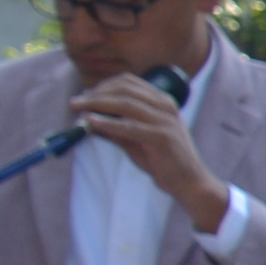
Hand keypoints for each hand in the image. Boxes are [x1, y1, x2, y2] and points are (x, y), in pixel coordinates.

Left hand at [69, 67, 220, 222]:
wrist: (189, 181)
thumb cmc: (163, 160)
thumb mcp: (136, 139)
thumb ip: (116, 127)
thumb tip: (88, 118)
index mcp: (162, 102)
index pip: (129, 82)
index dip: (103, 85)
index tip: (85, 94)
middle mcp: (165, 106)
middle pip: (124, 90)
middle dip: (95, 94)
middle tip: (76, 102)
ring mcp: (165, 120)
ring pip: (125, 103)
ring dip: (97, 104)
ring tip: (79, 110)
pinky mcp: (162, 137)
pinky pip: (129, 126)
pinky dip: (107, 123)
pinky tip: (92, 123)